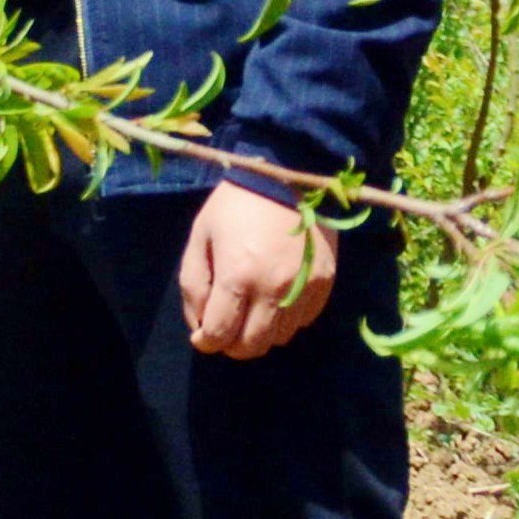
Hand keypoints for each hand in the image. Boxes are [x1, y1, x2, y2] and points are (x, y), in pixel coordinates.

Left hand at [180, 185, 335, 358]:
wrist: (287, 173)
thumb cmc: (236, 204)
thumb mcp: (201, 236)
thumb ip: (194, 284)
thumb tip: (200, 325)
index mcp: (238, 275)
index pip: (221, 333)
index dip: (207, 341)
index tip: (202, 335)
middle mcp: (274, 288)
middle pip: (253, 345)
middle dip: (232, 345)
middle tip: (226, 328)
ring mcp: (304, 287)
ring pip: (280, 338)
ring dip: (261, 333)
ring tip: (251, 311)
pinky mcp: (325, 282)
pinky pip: (303, 321)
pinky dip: (286, 320)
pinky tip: (275, 298)